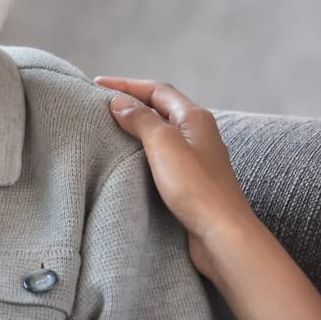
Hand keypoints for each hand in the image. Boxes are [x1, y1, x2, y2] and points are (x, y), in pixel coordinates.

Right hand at [95, 77, 258, 279]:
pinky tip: (129, 163)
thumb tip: (119, 102)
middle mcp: (199, 134)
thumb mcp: (164, 144)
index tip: (97, 84)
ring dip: (137, 130)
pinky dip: (143, 154)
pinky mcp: (192, 183)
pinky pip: (163, 159)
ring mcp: (197, 159)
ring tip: (109, 131)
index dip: (127, 85)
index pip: (158, 90)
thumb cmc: (198, 188)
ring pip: (162, 135)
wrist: (222, 235)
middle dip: (132, 104)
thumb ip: (141, 119)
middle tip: (101, 105)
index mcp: (195, 118)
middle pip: (161, 110)